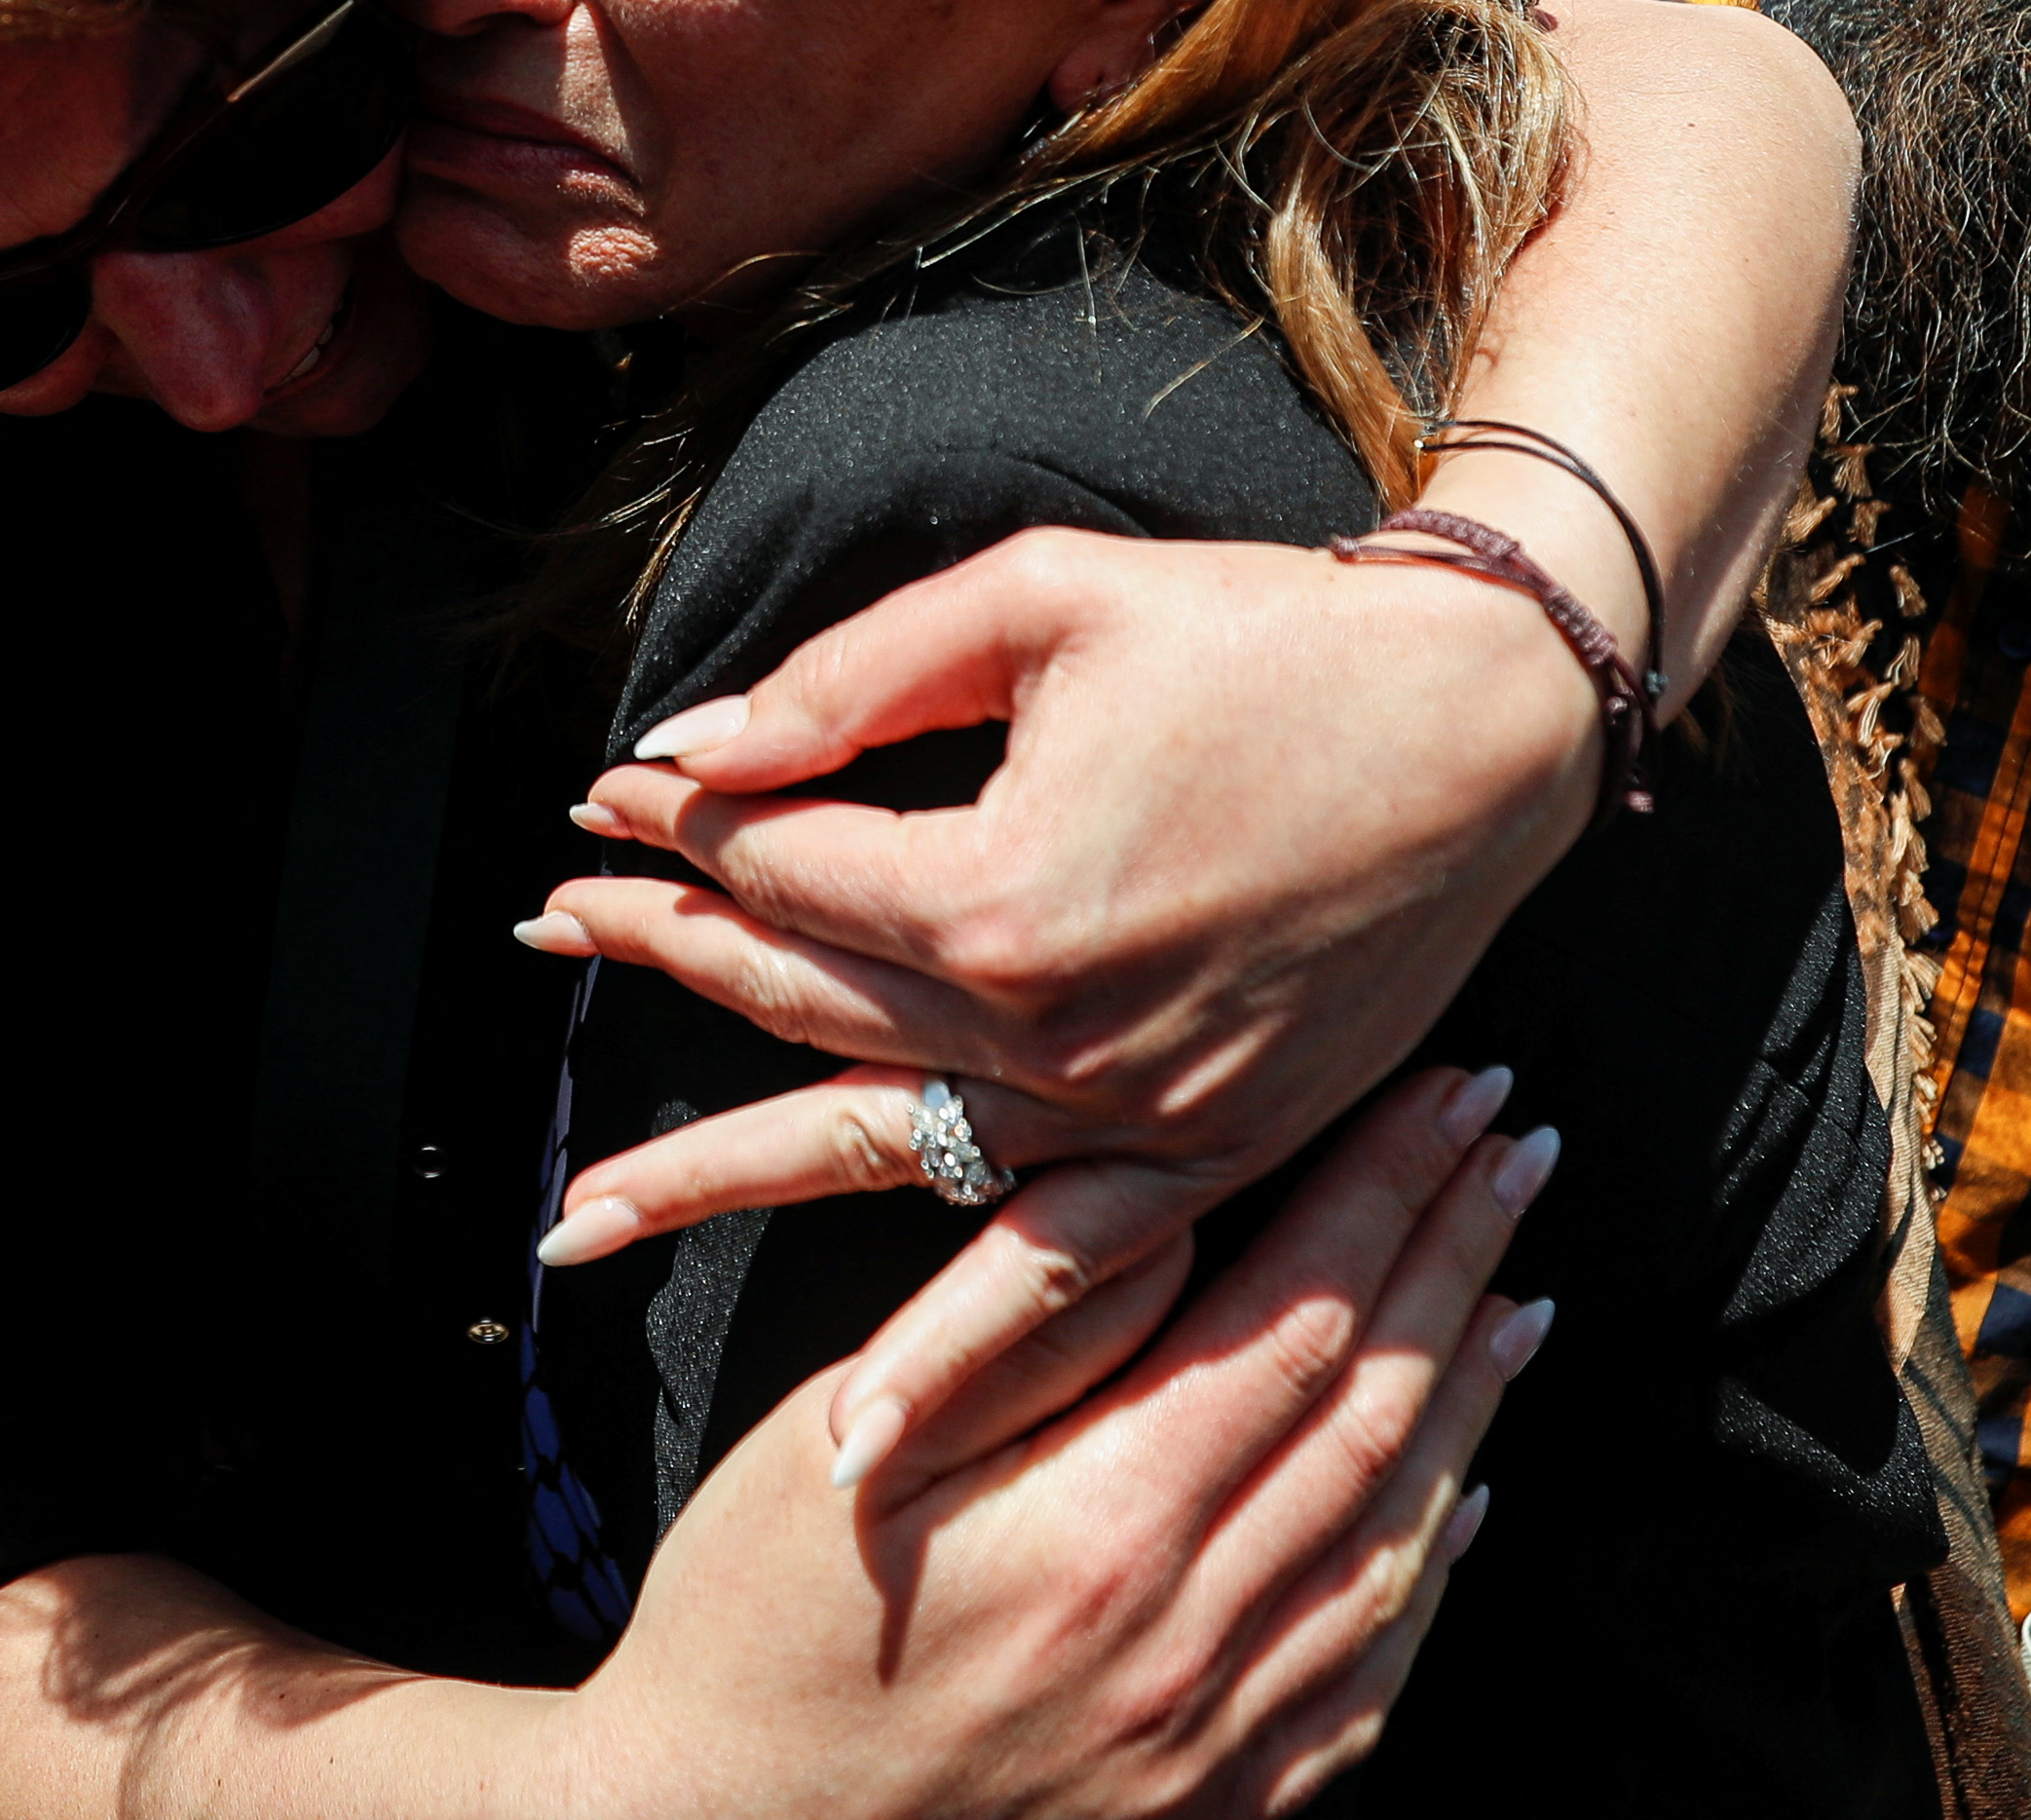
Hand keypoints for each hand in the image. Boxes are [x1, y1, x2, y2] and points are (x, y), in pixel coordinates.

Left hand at [521, 524, 1600, 1473]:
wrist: (1482, 718)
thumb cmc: (1263, 633)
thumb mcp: (1041, 597)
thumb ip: (852, 676)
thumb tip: (694, 747)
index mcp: (1002, 891)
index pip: (783, 870)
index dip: (681, 824)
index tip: (605, 798)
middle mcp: (1056, 1030)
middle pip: (802, 1008)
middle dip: (661, 963)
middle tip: (548, 939)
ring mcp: (1140, 1114)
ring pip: (886, 1154)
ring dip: (723, 1183)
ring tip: (580, 1220)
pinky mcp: (1215, 1152)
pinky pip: (1060, 1268)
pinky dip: (959, 1349)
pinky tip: (861, 1432)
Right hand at [563, 1064, 1555, 1819]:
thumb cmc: (757, 1628)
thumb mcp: (847, 1446)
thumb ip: (1024, 1336)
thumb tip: (1170, 1227)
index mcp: (1102, 1530)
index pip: (1293, 1322)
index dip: (1379, 1193)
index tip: (1439, 1096)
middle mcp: (1191, 1641)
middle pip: (1372, 1413)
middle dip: (1454, 1256)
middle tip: (1513, 1145)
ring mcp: (1217, 1741)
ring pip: (1397, 1542)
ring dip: (1472, 1400)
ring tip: (1518, 1290)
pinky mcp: (1217, 1808)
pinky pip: (1369, 1682)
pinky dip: (1432, 1575)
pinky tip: (1463, 1501)